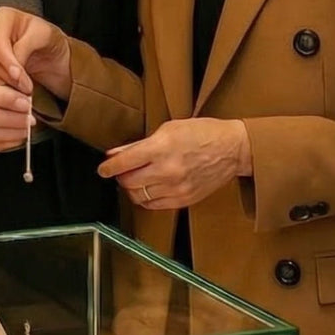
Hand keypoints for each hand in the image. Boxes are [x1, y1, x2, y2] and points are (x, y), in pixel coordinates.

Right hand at [0, 7, 71, 101]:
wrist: (50, 53)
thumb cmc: (48, 40)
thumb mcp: (43, 36)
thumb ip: (24, 48)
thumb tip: (12, 69)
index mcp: (3, 17)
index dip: (9, 64)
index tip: (20, 78)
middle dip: (7, 77)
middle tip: (25, 89)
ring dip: (3, 85)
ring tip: (22, 92)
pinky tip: (13, 93)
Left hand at [98, 118, 250, 209]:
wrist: (232, 149)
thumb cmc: (202, 133)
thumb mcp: (169, 128)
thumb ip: (140, 144)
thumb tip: (115, 153)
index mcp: (162, 147)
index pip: (125, 162)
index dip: (109, 167)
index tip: (103, 169)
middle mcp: (168, 170)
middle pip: (129, 182)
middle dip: (120, 177)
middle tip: (121, 171)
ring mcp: (177, 188)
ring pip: (140, 196)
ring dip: (132, 189)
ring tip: (135, 180)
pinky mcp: (184, 200)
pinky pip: (155, 205)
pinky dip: (147, 199)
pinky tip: (149, 189)